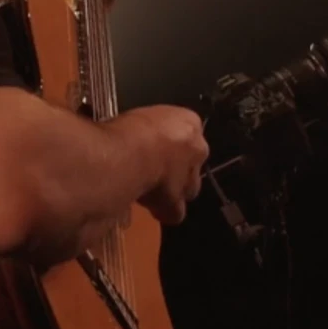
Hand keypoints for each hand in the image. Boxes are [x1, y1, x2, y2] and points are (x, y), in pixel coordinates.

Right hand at [116, 104, 206, 225]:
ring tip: (150, 190)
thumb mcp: (143, 116)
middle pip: (191, 163)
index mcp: (190, 122)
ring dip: (174, 191)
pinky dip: (164, 211)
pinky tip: (148, 207)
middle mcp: (197, 150)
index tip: (151, 148)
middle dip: (177, 169)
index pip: (187, 133)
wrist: (130, 155)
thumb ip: (148, 128)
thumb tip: (135, 135)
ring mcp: (189, 179)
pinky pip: (175, 212)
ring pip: (189, 189)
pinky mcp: (176, 203)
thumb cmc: (130, 127)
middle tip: (152, 170)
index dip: (169, 144)